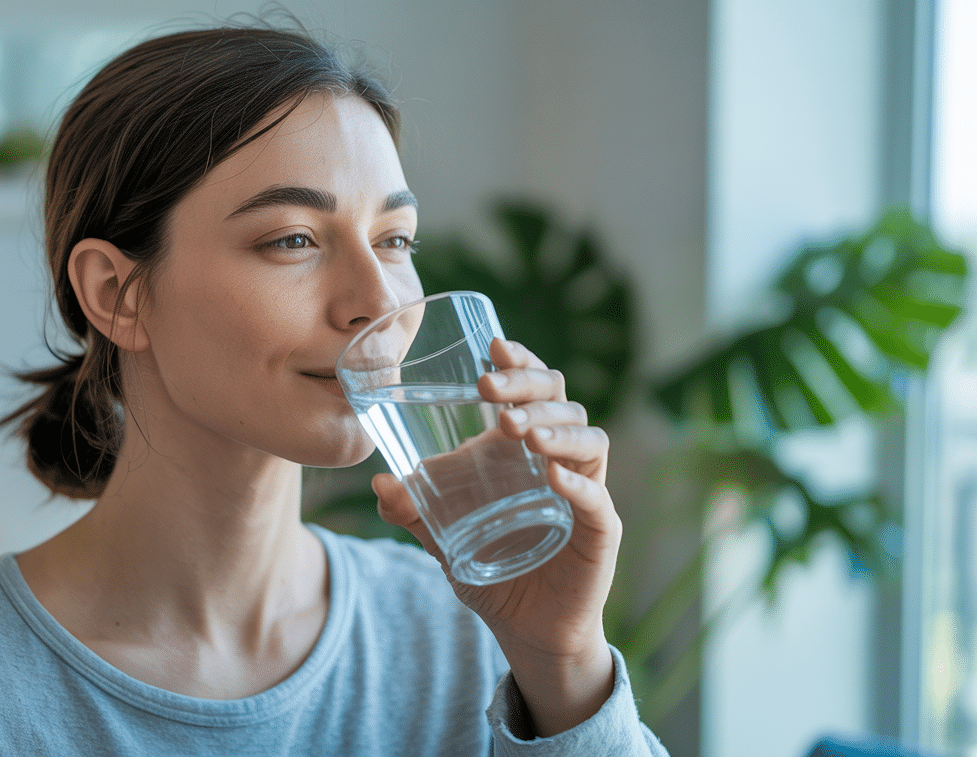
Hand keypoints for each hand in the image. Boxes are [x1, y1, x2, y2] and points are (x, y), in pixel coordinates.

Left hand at [373, 338, 619, 735]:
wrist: (525, 630)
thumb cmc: (491, 569)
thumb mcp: (440, 536)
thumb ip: (410, 509)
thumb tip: (376, 482)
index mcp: (527, 449)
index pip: (537, 389)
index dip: (522, 363)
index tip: (493, 346)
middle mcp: (562, 461)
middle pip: (563, 402)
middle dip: (529, 386)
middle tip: (490, 386)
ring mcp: (586, 493)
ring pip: (589, 441)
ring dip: (554, 427)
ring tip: (516, 428)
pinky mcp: (600, 532)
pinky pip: (598, 499)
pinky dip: (578, 483)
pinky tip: (553, 473)